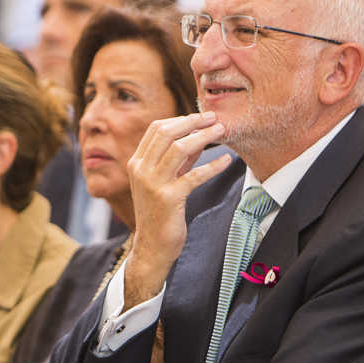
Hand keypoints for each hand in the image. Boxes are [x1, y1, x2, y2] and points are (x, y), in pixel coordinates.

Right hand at [125, 114, 231, 308]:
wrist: (152, 246)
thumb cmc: (159, 212)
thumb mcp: (163, 180)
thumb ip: (177, 159)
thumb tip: (197, 136)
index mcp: (137, 162)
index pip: (156, 128)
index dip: (180, 118)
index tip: (201, 116)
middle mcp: (141, 170)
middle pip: (166, 132)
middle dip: (193, 121)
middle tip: (214, 118)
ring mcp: (153, 184)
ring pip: (179, 149)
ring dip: (203, 137)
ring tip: (222, 131)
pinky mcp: (168, 199)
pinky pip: (194, 176)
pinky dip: (213, 166)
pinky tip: (226, 161)